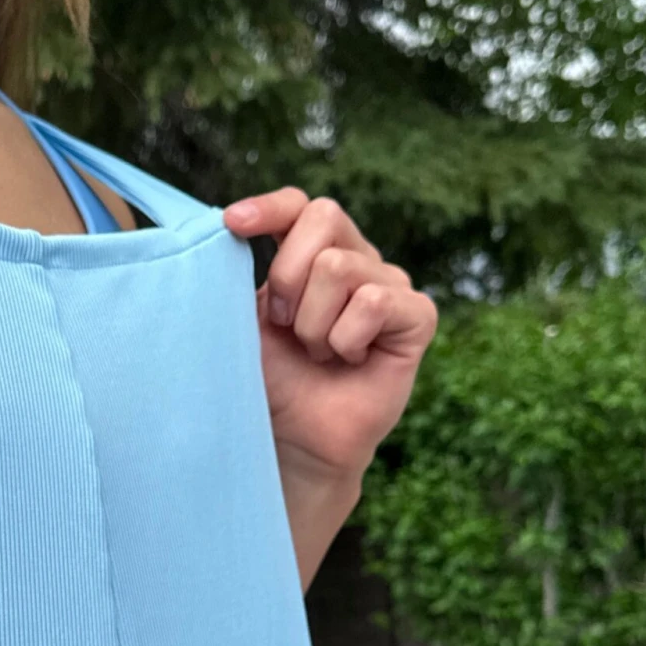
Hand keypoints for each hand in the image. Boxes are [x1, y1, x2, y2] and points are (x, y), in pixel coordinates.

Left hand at [222, 190, 436, 500]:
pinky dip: (346, 339)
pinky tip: (349, 361)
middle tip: (285, 326)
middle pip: (324, 219)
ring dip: (313, 324)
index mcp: (314, 254)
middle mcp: (357, 260)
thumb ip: (243, 274)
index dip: (270, 208)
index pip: (300, 206)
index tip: (233, 224)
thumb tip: (228, 226)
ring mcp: (391, 285)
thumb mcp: (246, 321)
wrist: (295, 440)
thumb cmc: (272, 381)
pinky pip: (374, 302)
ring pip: (340, 268)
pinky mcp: (417, 317)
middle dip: (288, 277)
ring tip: (319, 354)